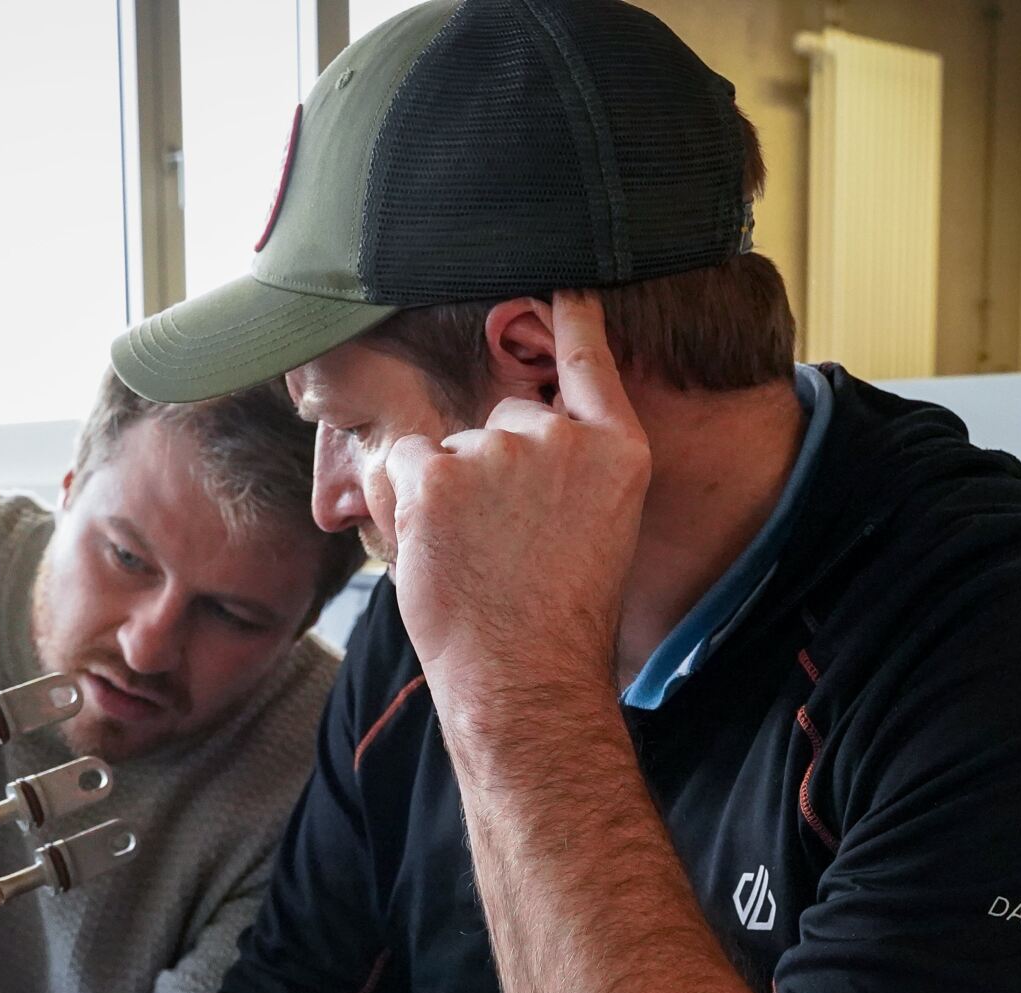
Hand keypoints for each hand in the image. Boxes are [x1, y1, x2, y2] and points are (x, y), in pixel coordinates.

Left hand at [368, 291, 649, 703]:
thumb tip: (525, 430)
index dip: (573, 320)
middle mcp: (560, 437)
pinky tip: (438, 548)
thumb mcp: (601, 529)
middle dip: (493, 466)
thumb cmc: (559, 622)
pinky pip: (404, 464)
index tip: (564, 285)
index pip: (589, 360)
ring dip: (450, 492)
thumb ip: (574, 470)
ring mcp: (497, 450)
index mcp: (617, 450)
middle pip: (503, 418)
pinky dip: (407, 503)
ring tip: (477, 558)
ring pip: (451, 448)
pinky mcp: (437, 473)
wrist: (528, 678)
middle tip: (505, 543)